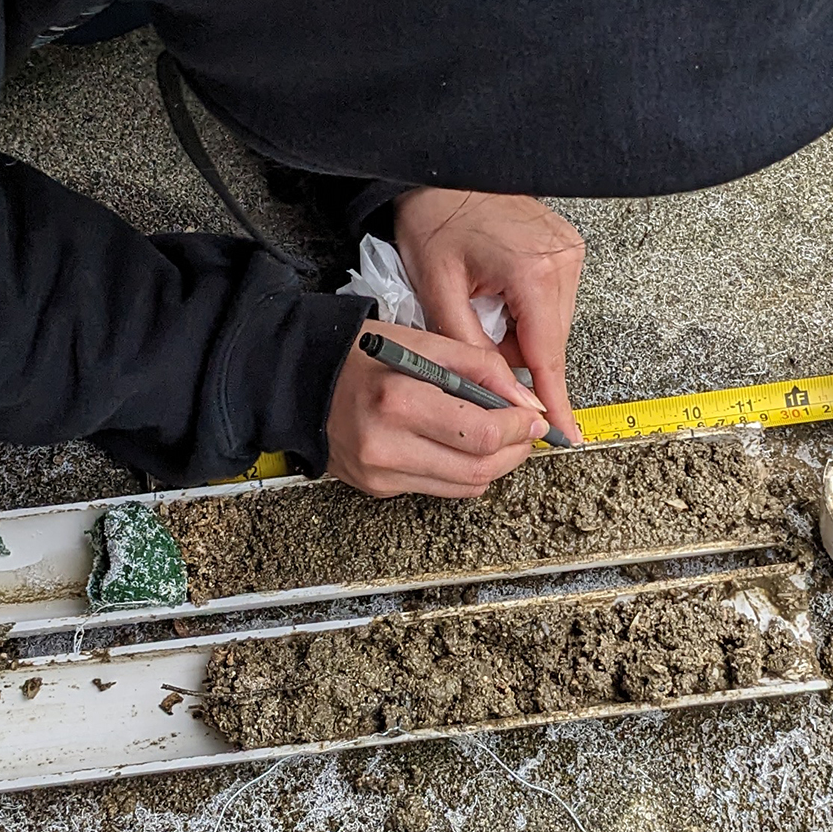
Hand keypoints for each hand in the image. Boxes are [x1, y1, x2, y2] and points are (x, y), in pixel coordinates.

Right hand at [324, 320, 552, 498]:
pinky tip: (461, 445)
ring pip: (464, 486)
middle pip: (479, 469)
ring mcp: (380, 473)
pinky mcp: (378, 487)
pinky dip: (462, 470)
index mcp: (399, 401)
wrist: (298, 381)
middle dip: (515, 451)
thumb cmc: (359, 355)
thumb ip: (481, 368)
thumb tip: (526, 401)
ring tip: (500, 437)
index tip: (533, 417)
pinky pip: (439, 488)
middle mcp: (387, 445)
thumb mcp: (424, 343)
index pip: (483, 434)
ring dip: (494, 465)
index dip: (520, 429)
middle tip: (527, 431)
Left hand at [390, 187, 585, 443]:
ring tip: (482, 298)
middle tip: (475, 325)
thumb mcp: (439, 292)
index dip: (553, 400)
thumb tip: (502, 397)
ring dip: (518, 330)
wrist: (440, 171)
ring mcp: (569, 252)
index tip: (565, 434)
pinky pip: (551, 301)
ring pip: (551, 324)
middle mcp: (562, 261)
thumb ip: (473, 352)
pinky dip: (525, 309)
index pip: (547, 356)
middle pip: (549, 341)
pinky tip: (498, 290)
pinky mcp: (566, 247)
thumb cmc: (432, 218)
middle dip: (514, 352)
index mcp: (534, 272)